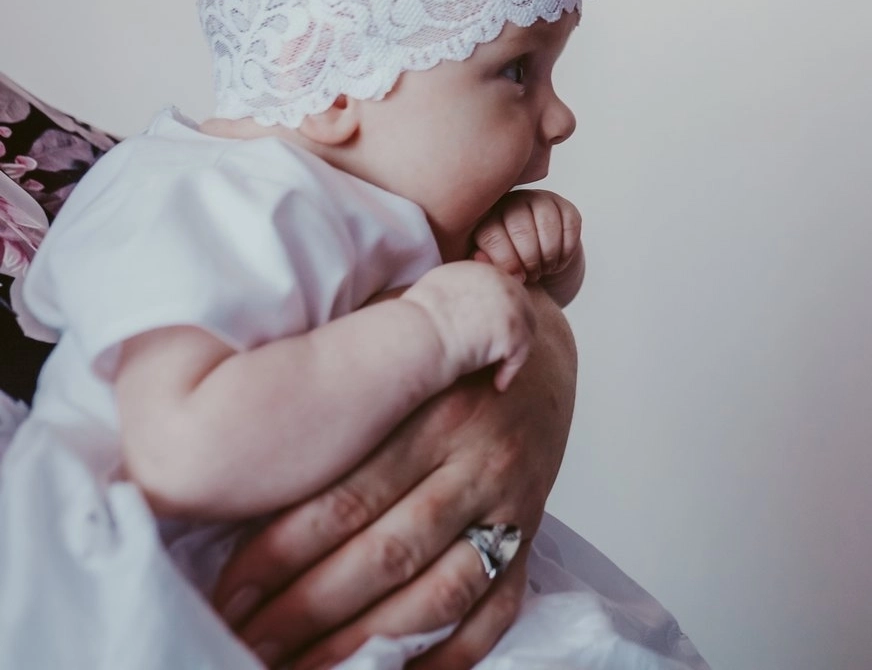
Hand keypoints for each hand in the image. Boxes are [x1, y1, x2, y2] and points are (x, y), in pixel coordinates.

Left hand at [211, 291, 576, 669]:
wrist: (537, 348)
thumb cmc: (438, 350)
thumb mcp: (388, 340)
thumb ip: (331, 380)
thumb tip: (230, 441)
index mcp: (439, 407)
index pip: (349, 496)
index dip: (280, 554)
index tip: (228, 595)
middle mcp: (482, 458)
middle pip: (388, 552)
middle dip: (308, 612)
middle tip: (248, 646)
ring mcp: (514, 504)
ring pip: (440, 593)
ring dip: (367, 644)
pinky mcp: (532, 536)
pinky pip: (495, 611)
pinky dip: (447, 657)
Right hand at [401, 260, 535, 390]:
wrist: (416, 334)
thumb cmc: (415, 320)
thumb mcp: (438, 288)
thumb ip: (460, 290)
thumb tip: (466, 307)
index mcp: (482, 270)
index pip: (505, 291)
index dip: (500, 315)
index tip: (491, 335)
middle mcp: (502, 282)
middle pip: (522, 307)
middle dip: (513, 332)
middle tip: (500, 356)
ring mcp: (511, 305)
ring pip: (526, 330)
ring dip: (513, 352)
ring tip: (497, 371)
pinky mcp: (514, 330)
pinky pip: (520, 354)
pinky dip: (510, 371)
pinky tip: (499, 383)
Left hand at [471, 190, 584, 305]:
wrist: (541, 267)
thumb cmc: (512, 269)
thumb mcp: (492, 269)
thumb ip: (482, 264)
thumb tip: (478, 257)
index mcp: (486, 218)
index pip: (491, 235)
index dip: (506, 262)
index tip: (517, 279)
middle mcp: (511, 202)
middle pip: (520, 229)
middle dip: (530, 260)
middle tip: (533, 275)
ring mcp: (539, 200)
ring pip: (547, 225)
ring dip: (549, 255)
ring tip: (546, 268)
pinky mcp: (565, 206)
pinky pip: (570, 225)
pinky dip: (567, 249)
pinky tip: (560, 259)